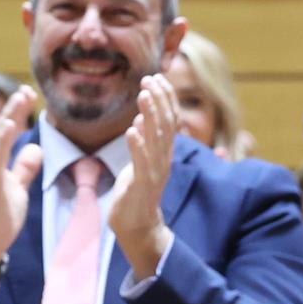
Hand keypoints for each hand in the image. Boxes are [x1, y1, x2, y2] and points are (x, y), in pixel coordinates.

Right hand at [0, 86, 42, 271]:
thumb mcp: (17, 188)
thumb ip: (23, 168)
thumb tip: (35, 149)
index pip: (6, 131)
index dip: (16, 111)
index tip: (29, 94)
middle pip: (1, 128)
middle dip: (14, 107)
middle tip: (27, 89)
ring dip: (9, 116)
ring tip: (21, 98)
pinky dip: (1, 139)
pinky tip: (9, 124)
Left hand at [109, 73, 177, 279]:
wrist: (138, 226)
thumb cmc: (137, 192)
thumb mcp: (142, 161)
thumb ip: (145, 139)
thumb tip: (144, 116)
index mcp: (164, 152)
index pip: (170, 119)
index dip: (165, 97)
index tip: (156, 77)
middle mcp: (164, 159)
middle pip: (166, 124)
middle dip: (159, 100)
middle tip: (149, 79)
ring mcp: (155, 172)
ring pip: (156, 139)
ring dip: (150, 115)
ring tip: (142, 96)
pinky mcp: (143, 185)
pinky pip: (141, 162)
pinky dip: (138, 145)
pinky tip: (132, 130)